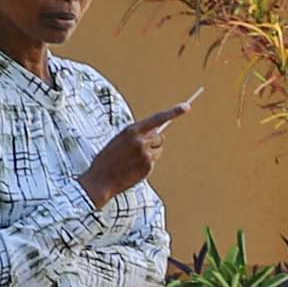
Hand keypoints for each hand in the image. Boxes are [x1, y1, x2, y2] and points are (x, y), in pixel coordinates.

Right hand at [78, 95, 194, 205]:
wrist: (100, 179)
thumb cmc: (107, 160)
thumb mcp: (119, 141)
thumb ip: (135, 135)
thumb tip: (153, 134)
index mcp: (131, 130)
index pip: (157, 118)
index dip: (173, 112)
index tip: (187, 107)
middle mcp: (140, 140)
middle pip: (159, 138)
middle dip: (153, 143)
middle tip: (139, 151)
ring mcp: (145, 153)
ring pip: (158, 150)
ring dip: (151, 154)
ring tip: (133, 161)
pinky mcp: (148, 166)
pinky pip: (154, 161)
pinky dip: (147, 165)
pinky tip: (133, 169)